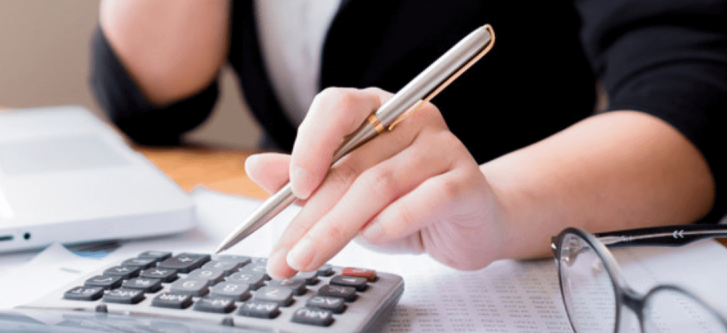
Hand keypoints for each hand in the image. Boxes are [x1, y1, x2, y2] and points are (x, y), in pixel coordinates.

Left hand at [245, 87, 510, 278]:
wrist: (471, 223)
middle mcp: (410, 119)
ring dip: (337, 228)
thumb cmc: (404, 202)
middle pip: (350, 163)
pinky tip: (372, 238)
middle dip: (309, 216)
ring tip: (308, 257)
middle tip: (284, 254)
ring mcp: (442, 147)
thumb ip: (303, 179)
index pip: (336, 106)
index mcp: (375, 109)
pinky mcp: (464, 182)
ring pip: (378, 186)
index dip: (310, 143)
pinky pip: (421, 202)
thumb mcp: (344, 192)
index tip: (291, 187)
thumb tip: (255, 166)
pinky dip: (390, 225)